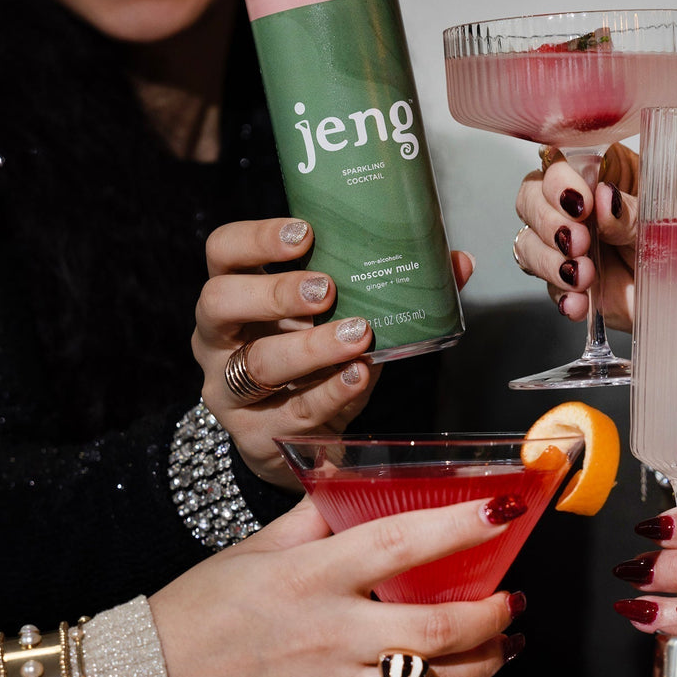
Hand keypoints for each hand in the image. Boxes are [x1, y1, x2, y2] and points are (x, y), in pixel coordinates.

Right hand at [148, 489, 526, 676]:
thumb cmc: (195, 614)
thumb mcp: (251, 551)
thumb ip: (312, 519)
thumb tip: (352, 482)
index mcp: (312, 579)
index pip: (401, 545)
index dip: (462, 527)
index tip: (505, 511)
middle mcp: (332, 638)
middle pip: (438, 627)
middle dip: (493, 612)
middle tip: (512, 598)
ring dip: (487, 664)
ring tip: (505, 644)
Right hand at [193, 220, 474, 489]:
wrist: (293, 443)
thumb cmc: (310, 366)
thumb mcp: (334, 321)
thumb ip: (382, 289)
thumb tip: (457, 261)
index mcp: (235, 296)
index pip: (223, 252)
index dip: (255, 238)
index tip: (304, 233)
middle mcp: (219, 340)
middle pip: (220, 302)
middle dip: (274, 292)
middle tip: (325, 288)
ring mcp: (231, 391)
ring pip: (257, 364)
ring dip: (310, 347)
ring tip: (355, 334)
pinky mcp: (258, 435)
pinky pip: (296, 412)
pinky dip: (333, 392)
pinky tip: (359, 375)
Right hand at [514, 144, 637, 330]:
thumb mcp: (664, 219)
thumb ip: (630, 212)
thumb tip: (604, 198)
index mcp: (604, 171)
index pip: (557, 162)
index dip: (558, 182)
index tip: (582, 205)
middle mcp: (579, 204)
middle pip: (530, 199)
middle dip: (548, 223)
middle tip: (579, 243)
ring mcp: (569, 245)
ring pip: (528, 243)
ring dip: (551, 262)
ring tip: (585, 277)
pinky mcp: (569, 283)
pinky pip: (549, 288)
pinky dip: (561, 297)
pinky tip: (578, 303)